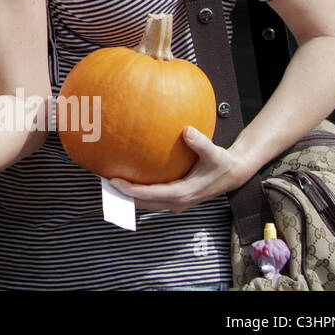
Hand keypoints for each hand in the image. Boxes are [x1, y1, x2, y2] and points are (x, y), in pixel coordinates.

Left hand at [108, 126, 247, 211]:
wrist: (232, 173)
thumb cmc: (222, 163)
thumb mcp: (215, 153)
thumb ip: (202, 144)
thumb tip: (187, 131)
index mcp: (184, 193)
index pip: (151, 195)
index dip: (131, 191)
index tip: (113, 181)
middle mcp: (178, 201)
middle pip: (144, 203)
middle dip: (122, 196)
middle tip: (101, 182)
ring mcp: (175, 201)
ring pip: (146, 202)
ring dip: (128, 195)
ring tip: (107, 181)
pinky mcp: (174, 196)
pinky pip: (152, 196)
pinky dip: (137, 190)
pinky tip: (125, 176)